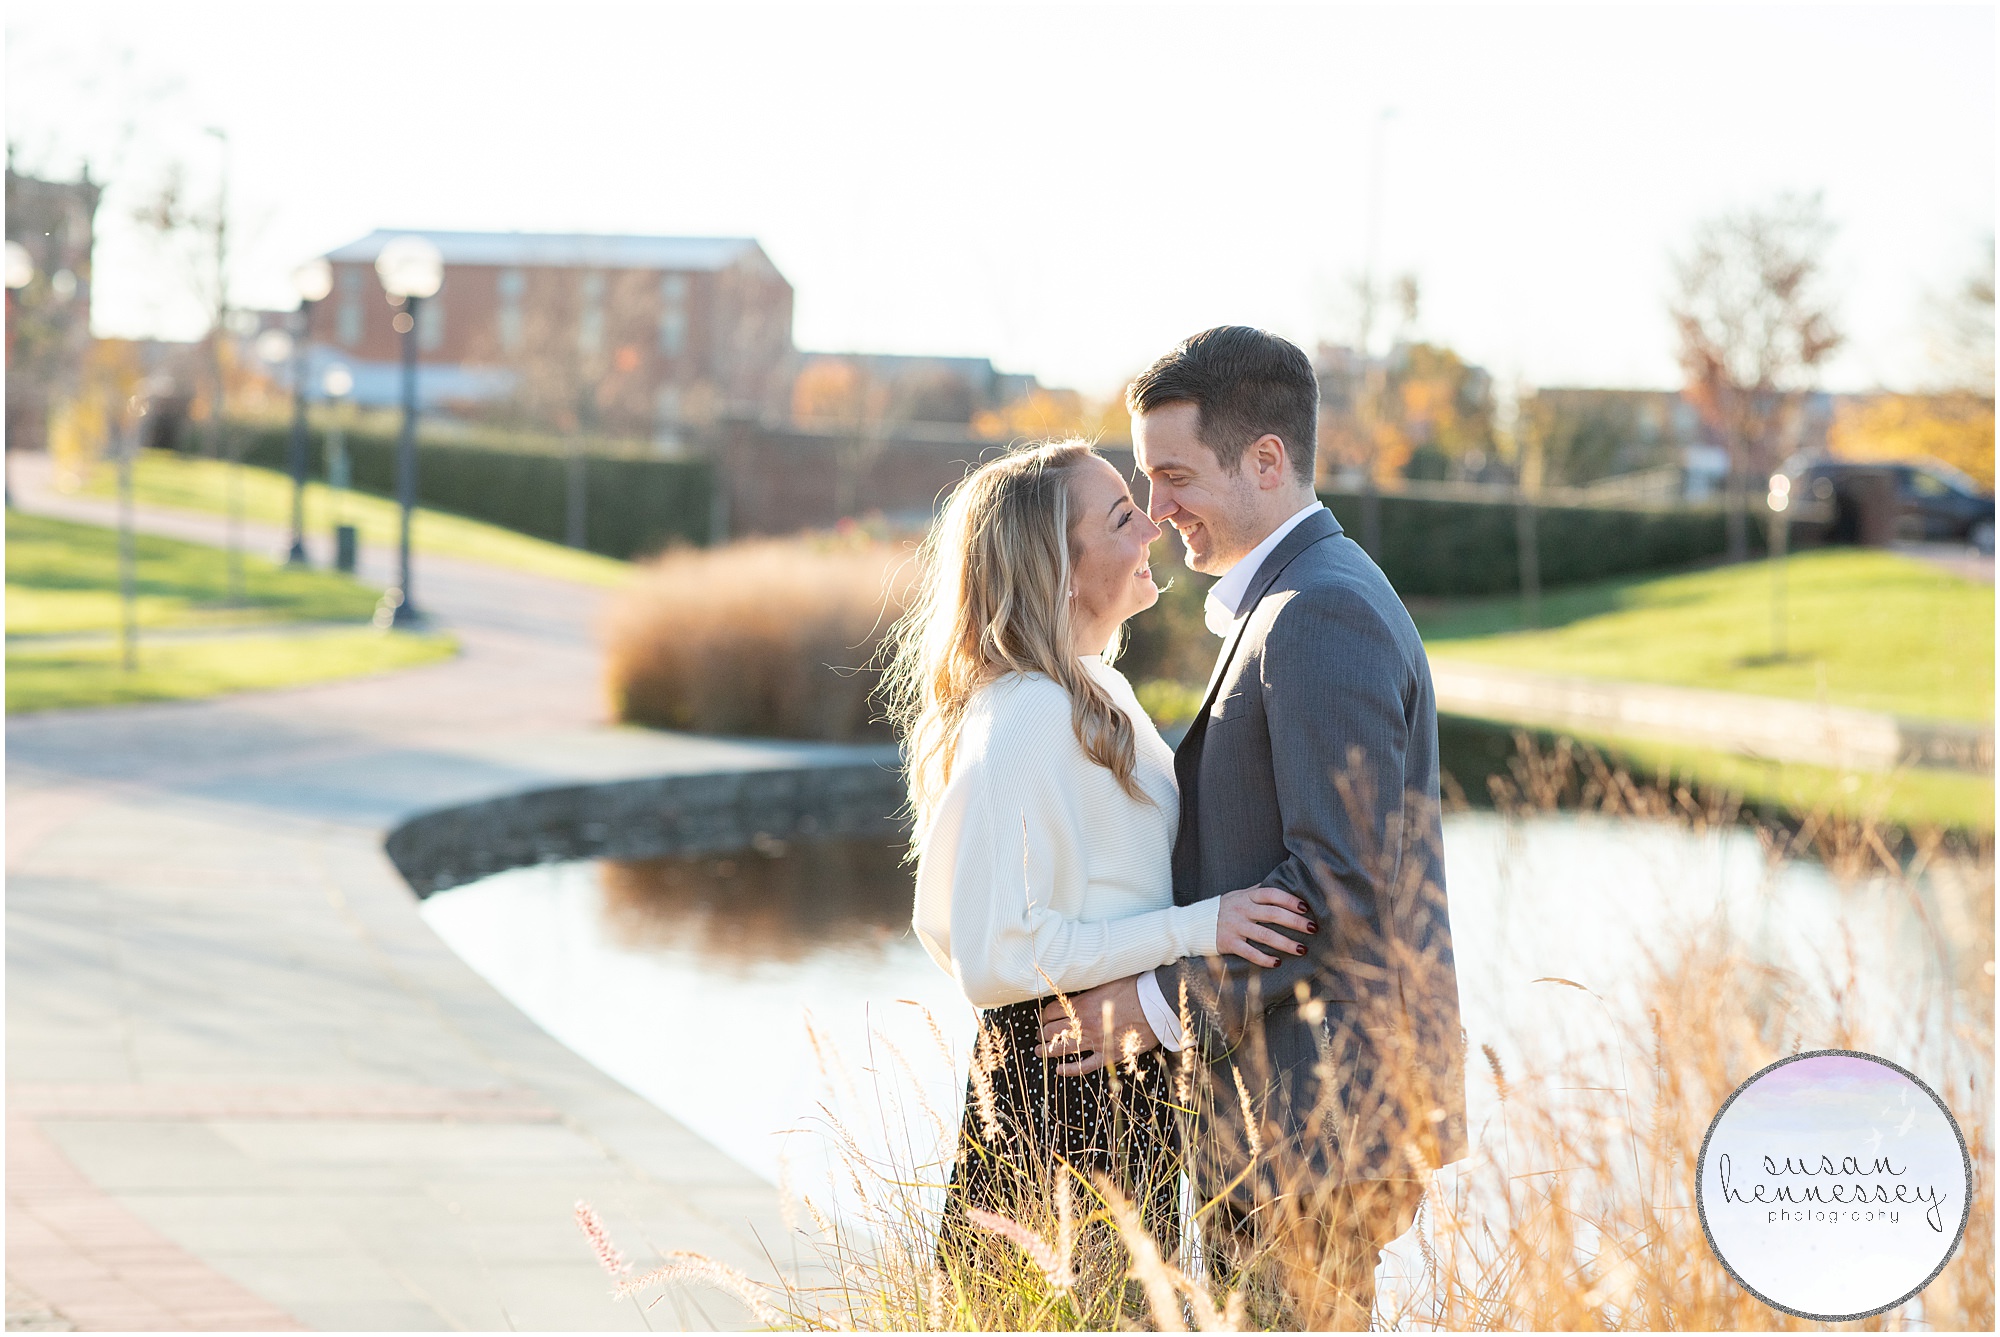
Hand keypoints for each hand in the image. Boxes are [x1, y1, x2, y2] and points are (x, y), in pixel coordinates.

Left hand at [1035, 975, 1157, 1076]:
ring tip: (1038, 1050)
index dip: (1044, 1014)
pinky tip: (1059, 1070)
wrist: (1155, 1005)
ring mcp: (1095, 1041)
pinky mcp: (1107, 1055)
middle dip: (1042, 1032)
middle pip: (1052, 1030)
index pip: (1051, 1011)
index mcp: (1081, 1005)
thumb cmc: (1133, 988)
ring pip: (1062, 1049)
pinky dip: (1069, 1070)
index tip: (1043, 1016)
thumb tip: (1076, 982)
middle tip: (1039, 1033)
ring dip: (1046, 1050)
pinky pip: (1084, 1067)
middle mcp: (1084, 1024)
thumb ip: (1088, 987)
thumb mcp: (1105, 980)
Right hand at [1216, 886, 1316, 966]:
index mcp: (1246, 896)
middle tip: (1313, 928)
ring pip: (1265, 935)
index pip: (1272, 894)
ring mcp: (1235, 927)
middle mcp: (1242, 910)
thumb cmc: (1224, 908)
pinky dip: (1264, 958)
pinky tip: (1277, 962)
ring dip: (1286, 943)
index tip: (1306, 907)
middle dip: (1295, 921)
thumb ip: (1258, 892)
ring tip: (1302, 949)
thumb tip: (1283, 883)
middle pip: (1273, 914)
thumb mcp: (1239, 895)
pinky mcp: (1229, 943)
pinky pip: (1249, 952)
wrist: (1194, 923)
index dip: (1290, 900)